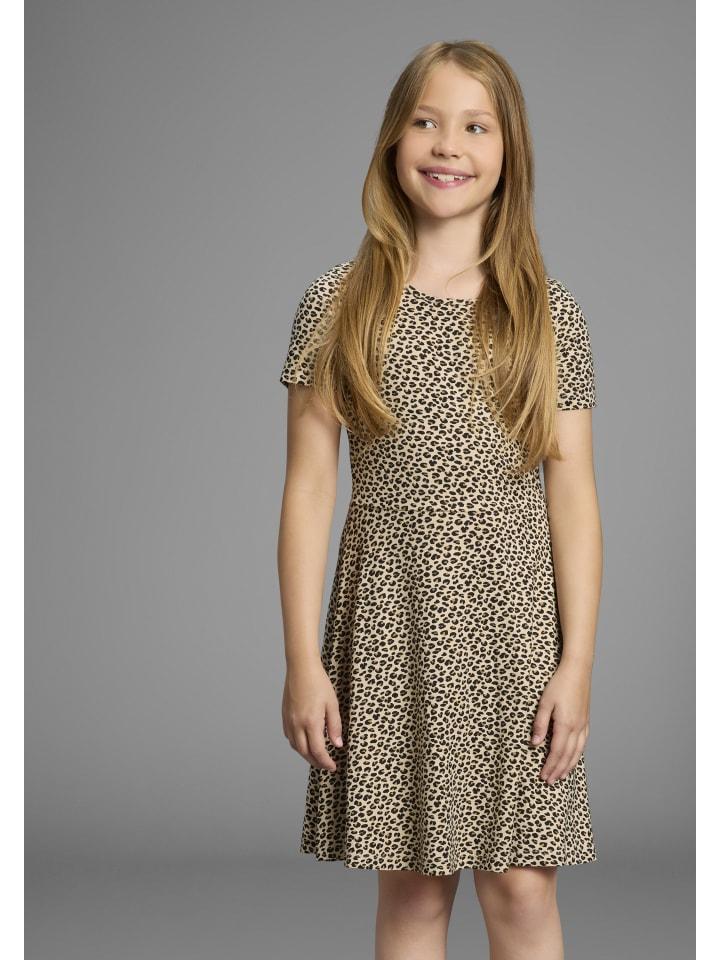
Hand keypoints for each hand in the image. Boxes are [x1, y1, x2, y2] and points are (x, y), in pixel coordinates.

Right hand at [282, 661, 344, 771]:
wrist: (301, 668)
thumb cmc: (319, 683)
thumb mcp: (332, 704)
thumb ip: (334, 726)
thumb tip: (337, 744)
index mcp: (311, 722)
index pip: (318, 751)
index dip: (326, 762)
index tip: (333, 767)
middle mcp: (297, 724)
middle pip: (305, 753)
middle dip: (316, 762)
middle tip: (326, 765)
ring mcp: (289, 720)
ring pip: (295, 746)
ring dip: (306, 754)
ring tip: (316, 755)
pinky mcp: (284, 716)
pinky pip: (289, 736)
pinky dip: (297, 744)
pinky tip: (304, 741)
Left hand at [529, 659, 591, 784]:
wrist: (577, 670)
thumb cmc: (559, 684)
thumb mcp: (544, 702)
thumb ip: (540, 724)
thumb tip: (534, 744)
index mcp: (565, 724)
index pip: (556, 752)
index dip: (550, 766)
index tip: (543, 776)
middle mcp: (577, 728)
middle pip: (567, 756)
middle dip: (558, 770)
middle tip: (550, 782)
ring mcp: (583, 724)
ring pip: (577, 752)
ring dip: (569, 766)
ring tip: (561, 776)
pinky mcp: (586, 720)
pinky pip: (583, 743)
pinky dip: (578, 755)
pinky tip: (573, 758)